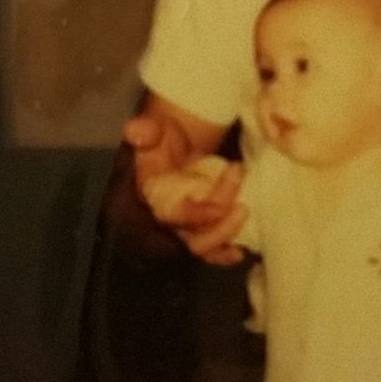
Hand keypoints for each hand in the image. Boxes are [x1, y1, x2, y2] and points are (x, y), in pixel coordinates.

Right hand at [122, 114, 247, 264]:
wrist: (175, 142)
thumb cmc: (163, 137)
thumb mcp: (154, 128)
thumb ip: (146, 130)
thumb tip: (136, 130)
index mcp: (151, 195)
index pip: (170, 215)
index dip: (195, 216)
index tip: (219, 208)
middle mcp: (165, 217)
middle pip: (191, 238)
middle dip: (219, 227)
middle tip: (242, 206)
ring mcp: (184, 226)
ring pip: (203, 245)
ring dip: (226, 233)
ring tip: (244, 210)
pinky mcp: (199, 227)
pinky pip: (210, 250)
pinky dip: (224, 254)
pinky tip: (239, 252)